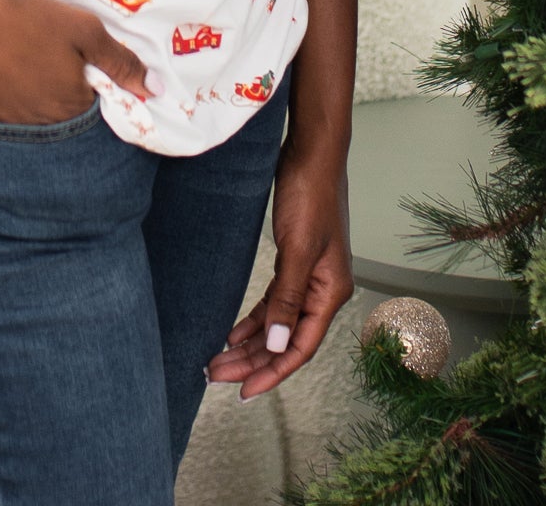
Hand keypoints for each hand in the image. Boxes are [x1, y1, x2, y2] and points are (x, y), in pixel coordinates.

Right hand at [0, 0, 162, 124]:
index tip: (71, 63)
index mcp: (69, 107)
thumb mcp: (85, 31)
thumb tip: (155, 89)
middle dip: (54, 91)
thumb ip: (120, 62)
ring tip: (15, 63)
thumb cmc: (30, 19)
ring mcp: (0, 126)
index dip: (83, 83)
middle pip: (55, 115)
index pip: (88, 107)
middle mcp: (37, 125)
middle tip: (40, 58)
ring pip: (22, 118)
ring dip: (24, 98)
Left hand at [205, 145, 351, 398]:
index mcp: (331, 292)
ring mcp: (309, 276)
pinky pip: (273, 302)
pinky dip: (254, 319)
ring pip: (277, 322)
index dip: (273, 372)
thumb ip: (288, 298)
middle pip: (286, 338)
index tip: (243, 392)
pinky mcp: (294, 261)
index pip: (301, 346)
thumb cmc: (310, 194)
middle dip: (252, 360)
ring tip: (217, 361)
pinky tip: (232, 332)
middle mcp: (323, 289)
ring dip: (249, 343)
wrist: (311, 153)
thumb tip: (278, 344)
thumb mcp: (298, 248)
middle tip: (215, 376)